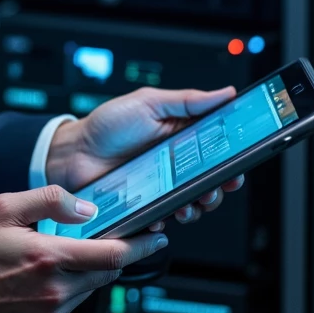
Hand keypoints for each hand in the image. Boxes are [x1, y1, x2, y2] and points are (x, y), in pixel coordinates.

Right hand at [0, 186, 169, 312]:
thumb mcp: (4, 208)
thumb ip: (49, 200)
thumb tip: (85, 207)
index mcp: (49, 257)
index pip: (112, 254)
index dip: (141, 246)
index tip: (156, 238)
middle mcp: (55, 289)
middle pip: (107, 272)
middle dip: (117, 255)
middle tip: (118, 238)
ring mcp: (52, 311)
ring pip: (92, 288)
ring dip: (92, 270)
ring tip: (72, 253)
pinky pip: (74, 302)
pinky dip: (74, 285)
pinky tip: (53, 272)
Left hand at [45, 88, 245, 232]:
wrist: (73, 152)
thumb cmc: (107, 125)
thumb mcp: (149, 103)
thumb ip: (187, 100)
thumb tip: (224, 93)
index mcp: (181, 138)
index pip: (217, 150)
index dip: (232, 159)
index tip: (239, 166)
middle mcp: (175, 164)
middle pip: (211, 181)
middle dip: (219, 188)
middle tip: (216, 187)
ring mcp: (161, 187)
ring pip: (192, 203)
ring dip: (198, 207)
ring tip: (189, 204)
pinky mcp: (145, 205)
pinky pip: (164, 218)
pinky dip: (167, 219)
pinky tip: (162, 215)